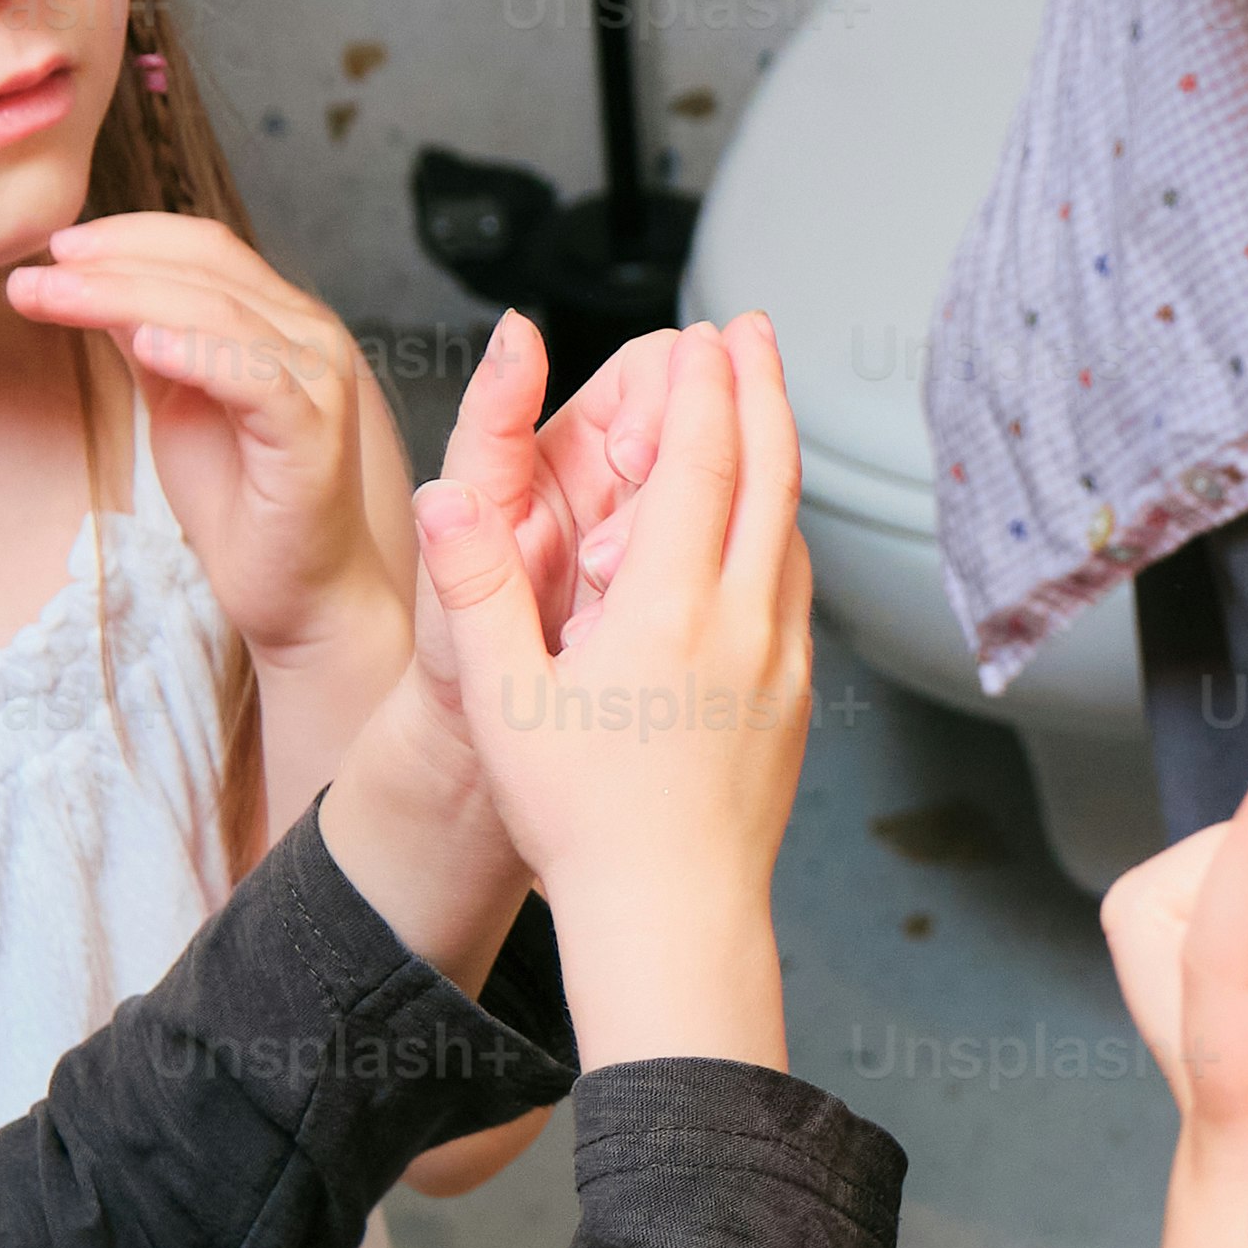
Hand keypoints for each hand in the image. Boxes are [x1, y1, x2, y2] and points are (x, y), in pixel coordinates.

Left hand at [6, 210, 396, 681]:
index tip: (53, 248)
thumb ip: (149, 339)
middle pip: (205, 269)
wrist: (298, 591)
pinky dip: (198, 353)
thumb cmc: (242, 500)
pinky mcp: (311, 437)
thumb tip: (92, 282)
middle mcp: (308, 337)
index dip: (127, 237)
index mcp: (279, 321)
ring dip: (125, 296)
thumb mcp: (176, 402)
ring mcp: (316, 384)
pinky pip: (253, 379)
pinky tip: (143, 345)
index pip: (205, 248)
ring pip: (218, 313)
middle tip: (30, 274)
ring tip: (51, 296)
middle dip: (108, 265)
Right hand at [404, 307, 803, 1067]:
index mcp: (671, 609)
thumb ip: (478, 588)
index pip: (700, 463)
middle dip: (760, 387)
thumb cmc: (582, 823)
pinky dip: (784, 529)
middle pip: (768, 472)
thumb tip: (449, 495)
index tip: (699, 332)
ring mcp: (780, 661)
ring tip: (761, 406)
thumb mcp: (504, 701)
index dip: (702, 388)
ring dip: (778, 452)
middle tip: (750, 329)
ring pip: (792, 527)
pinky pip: (798, 588)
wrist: (673, 918)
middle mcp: (743, 621)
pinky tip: (768, 529)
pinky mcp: (795, 701)